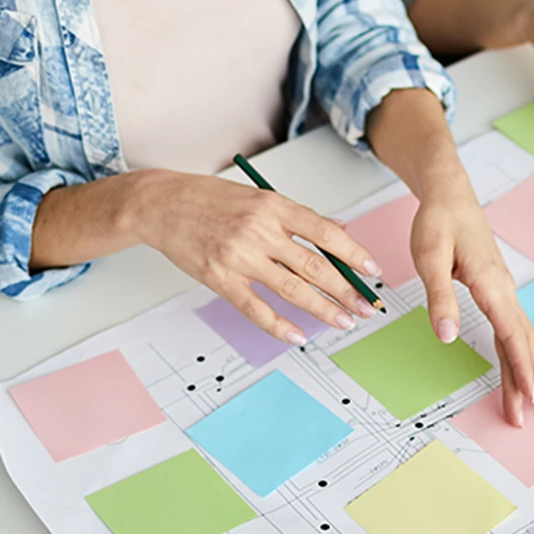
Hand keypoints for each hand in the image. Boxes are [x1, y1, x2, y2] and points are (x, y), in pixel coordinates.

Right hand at [133, 172, 380, 344]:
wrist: (160, 204)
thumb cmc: (208, 199)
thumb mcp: (259, 197)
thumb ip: (298, 217)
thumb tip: (338, 230)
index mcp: (274, 205)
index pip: (325, 232)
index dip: (354, 254)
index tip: (373, 271)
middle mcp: (260, 230)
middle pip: (314, 266)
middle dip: (346, 290)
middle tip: (366, 306)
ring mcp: (239, 256)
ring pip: (291, 289)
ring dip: (322, 309)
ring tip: (343, 322)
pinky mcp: (220, 278)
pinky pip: (255, 308)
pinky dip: (278, 326)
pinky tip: (297, 336)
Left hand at [410, 172, 533, 426]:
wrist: (450, 195)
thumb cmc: (439, 222)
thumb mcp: (430, 258)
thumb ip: (440, 298)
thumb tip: (447, 336)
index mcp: (491, 285)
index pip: (512, 335)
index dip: (521, 368)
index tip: (530, 396)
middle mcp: (504, 290)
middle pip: (522, 342)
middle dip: (528, 378)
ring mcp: (503, 291)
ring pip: (521, 336)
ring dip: (528, 368)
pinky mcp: (496, 291)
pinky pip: (513, 327)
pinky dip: (520, 351)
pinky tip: (525, 366)